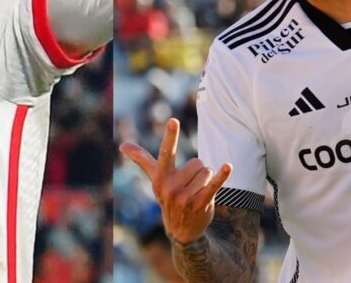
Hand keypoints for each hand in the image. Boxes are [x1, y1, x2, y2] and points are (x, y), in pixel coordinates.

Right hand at [120, 118, 231, 243]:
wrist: (181, 230)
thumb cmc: (167, 196)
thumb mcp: (155, 179)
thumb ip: (141, 159)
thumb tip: (122, 145)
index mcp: (160, 177)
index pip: (166, 152)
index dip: (170, 136)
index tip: (174, 120)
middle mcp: (171, 187)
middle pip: (196, 162)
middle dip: (198, 171)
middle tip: (190, 185)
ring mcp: (186, 197)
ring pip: (207, 171)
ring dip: (207, 179)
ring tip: (198, 191)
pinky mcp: (201, 203)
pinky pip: (214, 184)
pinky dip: (222, 175)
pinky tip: (228, 166)